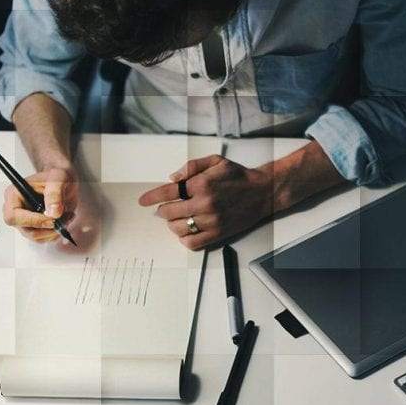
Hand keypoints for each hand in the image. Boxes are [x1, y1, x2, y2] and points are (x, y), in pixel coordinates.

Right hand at [2, 168, 97, 248]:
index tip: (53, 219)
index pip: (14, 216)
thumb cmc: (57, 176)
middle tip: (65, 218)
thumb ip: (55, 194)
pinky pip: (44, 238)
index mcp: (14, 195)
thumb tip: (53, 213)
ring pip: (36, 237)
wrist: (63, 181)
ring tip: (68, 216)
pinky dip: (56, 233)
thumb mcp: (59, 179)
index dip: (33, 220)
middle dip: (47, 228)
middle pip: (25, 230)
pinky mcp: (34, 228)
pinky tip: (64, 220)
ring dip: (55, 231)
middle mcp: (16, 210)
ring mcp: (24, 221)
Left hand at [138, 155, 276, 250]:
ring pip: (178, 229)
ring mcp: (211, 221)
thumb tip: (173, 179)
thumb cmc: (238, 176)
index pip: (168, 192)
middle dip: (162, 210)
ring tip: (177, 218)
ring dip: (172, 224)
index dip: (151, 197)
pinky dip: (184, 238)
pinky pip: (192, 242)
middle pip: (169, 212)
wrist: (262, 193)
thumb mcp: (215, 161)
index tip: (143, 201)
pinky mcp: (218, 234)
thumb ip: (191, 167)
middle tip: (164, 208)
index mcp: (202, 184)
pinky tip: (187, 230)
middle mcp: (205, 204)